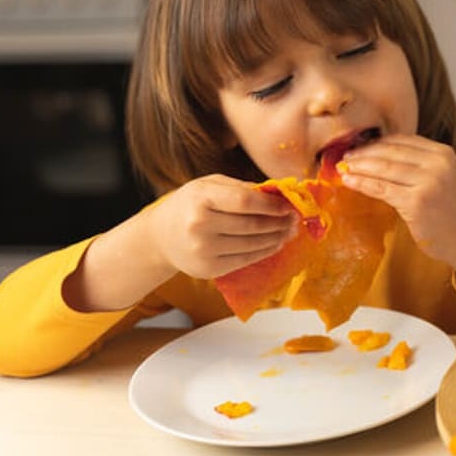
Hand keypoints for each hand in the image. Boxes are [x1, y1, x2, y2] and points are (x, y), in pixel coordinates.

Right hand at [144, 173, 297, 278]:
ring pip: (252, 245)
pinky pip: (245, 260)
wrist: (160, 237)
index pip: (244, 202)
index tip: (288, 206)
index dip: (271, 205)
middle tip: (295, 219)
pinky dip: (265, 252)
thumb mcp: (209, 186)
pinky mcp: (208, 269)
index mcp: (201, 198)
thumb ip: (241, 188)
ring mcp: (203, 250)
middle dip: (279, 223)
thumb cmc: (190, 205)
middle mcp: (200, 226)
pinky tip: (276, 243)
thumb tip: (279, 193)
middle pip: (252, 225)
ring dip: (276, 238)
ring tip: (289, 231)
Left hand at [337, 135, 455, 303]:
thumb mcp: (441, 176)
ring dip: (359, 166)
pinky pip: (382, 188)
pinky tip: (349, 181)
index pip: (401, 140)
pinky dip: (362, 183)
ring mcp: (428, 182)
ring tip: (342, 167)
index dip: (376, 142)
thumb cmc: (449, 210)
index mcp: (442, 153)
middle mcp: (437, 164)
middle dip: (363, 153)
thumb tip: (377, 154)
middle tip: (344, 156)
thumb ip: (418, 163)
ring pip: (383, 168)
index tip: (358, 146)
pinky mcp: (417, 202)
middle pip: (390, 151)